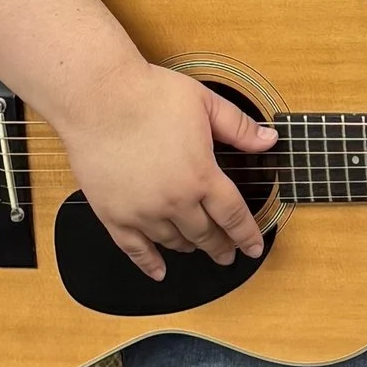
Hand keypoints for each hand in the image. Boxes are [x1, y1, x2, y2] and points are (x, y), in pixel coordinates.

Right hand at [51, 54, 277, 280]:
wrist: (97, 98)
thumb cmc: (149, 96)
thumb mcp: (205, 103)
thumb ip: (239, 127)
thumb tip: (269, 140)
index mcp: (201, 176)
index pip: (233, 216)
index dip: (247, 235)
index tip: (253, 248)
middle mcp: (175, 201)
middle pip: (205, 234)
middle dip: (221, 247)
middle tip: (228, 254)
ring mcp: (142, 212)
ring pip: (174, 242)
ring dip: (190, 248)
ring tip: (197, 248)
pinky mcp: (113, 214)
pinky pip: (134, 249)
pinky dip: (148, 263)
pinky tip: (158, 270)